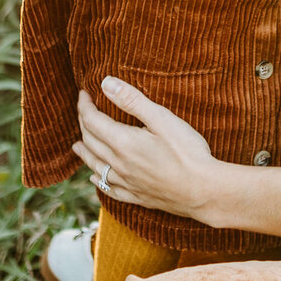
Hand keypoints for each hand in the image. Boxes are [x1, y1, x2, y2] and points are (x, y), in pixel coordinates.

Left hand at [74, 80, 221, 222]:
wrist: (204, 191)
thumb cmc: (187, 152)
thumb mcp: (162, 118)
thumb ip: (132, 100)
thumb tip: (105, 83)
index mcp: (123, 142)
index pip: (93, 121)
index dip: (85, 105)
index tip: (84, 93)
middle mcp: (119, 164)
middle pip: (91, 142)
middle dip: (83, 123)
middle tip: (83, 110)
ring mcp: (127, 183)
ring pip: (95, 166)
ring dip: (84, 152)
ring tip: (76, 145)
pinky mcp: (137, 197)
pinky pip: (109, 189)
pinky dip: (98, 180)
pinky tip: (95, 178)